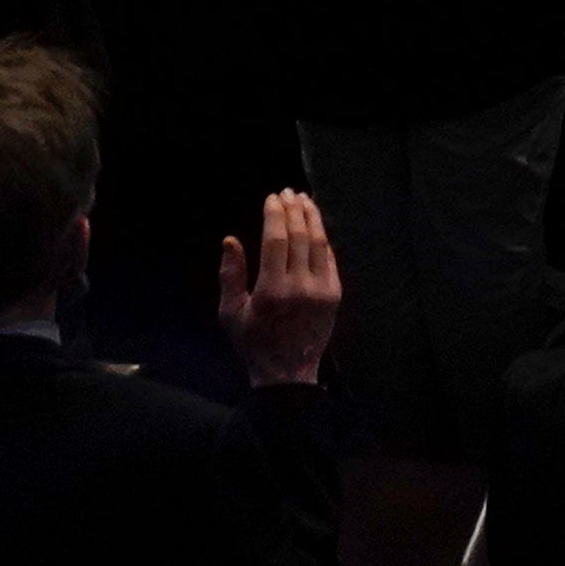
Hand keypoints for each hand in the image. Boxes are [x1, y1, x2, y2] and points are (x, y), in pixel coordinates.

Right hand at [217, 189, 340, 390]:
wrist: (287, 374)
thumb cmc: (252, 343)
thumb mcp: (230, 313)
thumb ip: (230, 275)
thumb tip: (230, 239)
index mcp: (271, 290)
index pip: (276, 239)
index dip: (275, 214)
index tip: (272, 197)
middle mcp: (300, 286)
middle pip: (300, 235)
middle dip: (293, 209)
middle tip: (288, 191)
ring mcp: (321, 290)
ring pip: (319, 243)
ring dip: (312, 217)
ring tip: (304, 200)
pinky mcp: (335, 294)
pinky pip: (330, 259)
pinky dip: (322, 239)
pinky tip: (316, 225)